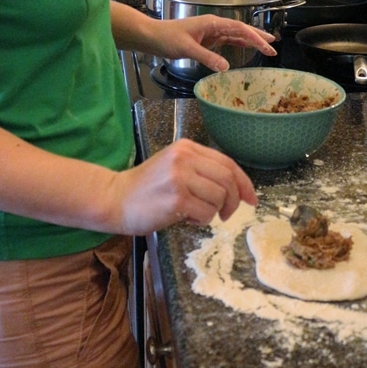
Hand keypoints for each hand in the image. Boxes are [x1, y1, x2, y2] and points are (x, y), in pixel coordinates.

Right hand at [114, 138, 256, 233]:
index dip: (244, 183)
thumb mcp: (174, 166)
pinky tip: (184, 217)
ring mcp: (180, 177)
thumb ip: (201, 170)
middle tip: (226, 215)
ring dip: (212, 212)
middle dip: (233, 201)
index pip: (227, 163)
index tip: (251, 199)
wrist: (115, 199)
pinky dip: (201, 220)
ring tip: (193, 212)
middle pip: (228, 179)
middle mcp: (185, 158)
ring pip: (219, 198)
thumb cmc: (146, 188)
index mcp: (187, 147)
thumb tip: (237, 189)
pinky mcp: (177, 199)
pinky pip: (206, 213)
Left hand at [155, 14, 275, 72]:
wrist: (152, 37)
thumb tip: (226, 68)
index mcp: (212, 23)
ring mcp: (211, 32)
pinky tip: (246, 49)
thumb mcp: (187, 49)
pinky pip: (227, 41)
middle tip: (274, 46)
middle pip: (241, 29)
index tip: (267, 46)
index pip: (239, 28)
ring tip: (266, 47)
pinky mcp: (207, 39)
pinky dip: (238, 44)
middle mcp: (214, 25)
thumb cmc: (167, 39)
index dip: (255, 37)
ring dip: (250, 40)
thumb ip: (207, 57)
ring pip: (236, 35)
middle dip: (258, 36)